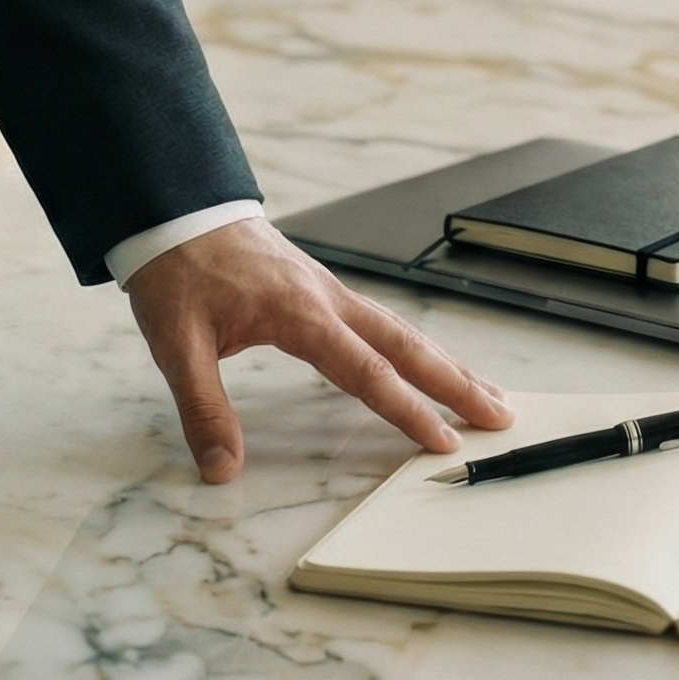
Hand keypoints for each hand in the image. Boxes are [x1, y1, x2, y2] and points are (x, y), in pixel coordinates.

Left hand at [125, 216, 512, 481]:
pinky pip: (382, 322)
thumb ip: (204, 409)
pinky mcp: (322, 291)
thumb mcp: (178, 344)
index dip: (407, 410)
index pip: (367, 371)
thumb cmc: (178, 271)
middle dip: (456, 383)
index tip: (442, 440)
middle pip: (407, 346)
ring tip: (484, 392)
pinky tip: (426, 362)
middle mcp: (329, 299)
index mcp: (301, 313)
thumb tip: (223, 468)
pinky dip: (416, 347)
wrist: (178, 210)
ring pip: (402, 331)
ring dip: (446, 363)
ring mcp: (330, 292)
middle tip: (500, 415)